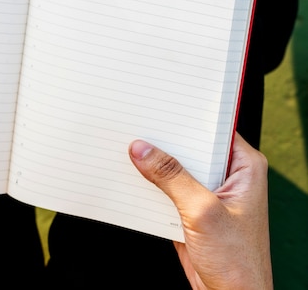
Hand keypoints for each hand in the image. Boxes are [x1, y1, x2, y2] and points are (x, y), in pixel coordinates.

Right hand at [128, 133, 271, 289]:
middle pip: (189, 147)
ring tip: (129, 153)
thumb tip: (143, 150)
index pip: (212, 129)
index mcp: (244, 167)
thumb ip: (171, 177)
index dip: (186, 118)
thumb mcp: (203, 211)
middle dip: (164, 142)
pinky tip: (131, 179)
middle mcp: (227, 176)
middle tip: (137, 130)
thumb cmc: (237, 263)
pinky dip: (149, 186)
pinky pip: (165, 188)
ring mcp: (207, 192)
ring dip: (153, 165)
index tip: (158, 109)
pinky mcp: (189, 208)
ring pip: (174, 167)